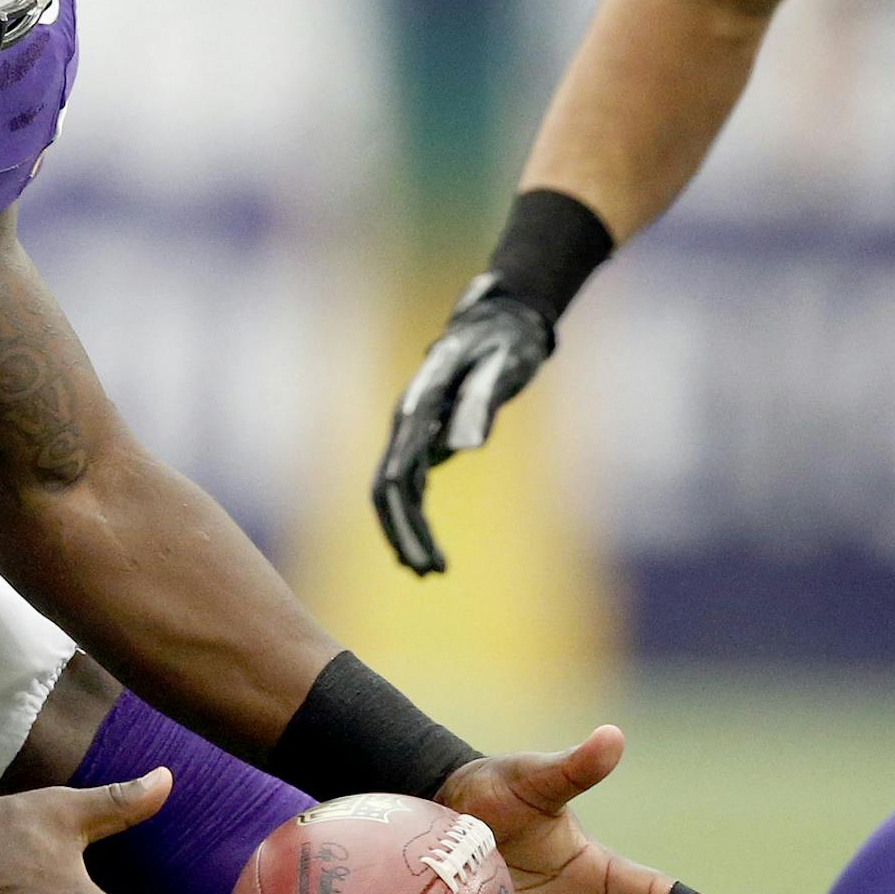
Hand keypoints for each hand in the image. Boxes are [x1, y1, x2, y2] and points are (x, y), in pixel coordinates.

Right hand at [373, 275, 554, 575]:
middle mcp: (405, 421)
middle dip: (403, 536)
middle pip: (387, 492)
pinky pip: (408, 486)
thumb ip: (483, 402)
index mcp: (417, 407)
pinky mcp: (424, 438)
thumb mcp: (504, 365)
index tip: (423, 558)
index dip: (405, 522)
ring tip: (430, 571)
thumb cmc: (506, 341)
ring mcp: (411, 430)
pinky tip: (427, 546)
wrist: (501, 319)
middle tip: (428, 574)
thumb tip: (467, 449)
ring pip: (395, 492)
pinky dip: (415, 517)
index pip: (395, 477)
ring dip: (408, 532)